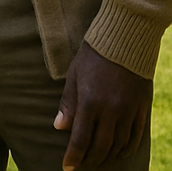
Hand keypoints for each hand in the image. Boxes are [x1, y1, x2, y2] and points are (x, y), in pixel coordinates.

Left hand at [54, 42, 151, 168]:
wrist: (124, 42)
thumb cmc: (93, 57)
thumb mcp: (74, 76)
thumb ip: (68, 104)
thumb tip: (59, 128)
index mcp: (90, 102)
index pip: (80, 139)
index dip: (73, 156)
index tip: (67, 167)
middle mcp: (110, 111)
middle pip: (100, 147)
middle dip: (89, 160)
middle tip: (81, 166)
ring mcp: (128, 112)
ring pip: (119, 145)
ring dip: (108, 157)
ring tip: (97, 161)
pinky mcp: (141, 110)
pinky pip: (135, 136)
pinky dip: (126, 148)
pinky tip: (119, 152)